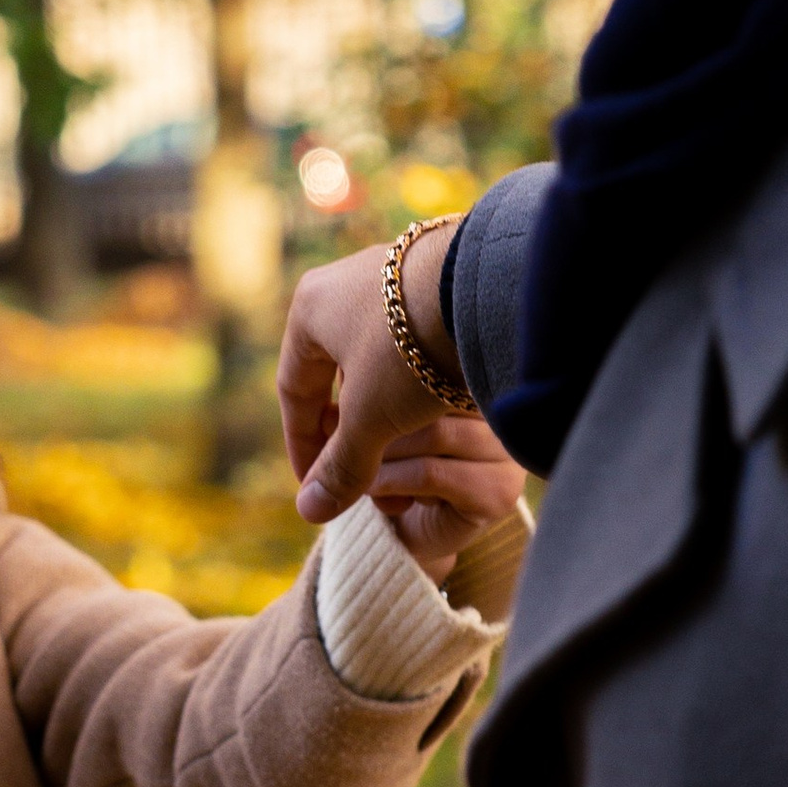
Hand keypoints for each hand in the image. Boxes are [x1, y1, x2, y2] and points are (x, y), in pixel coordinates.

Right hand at [279, 230, 524, 569]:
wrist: (493, 290)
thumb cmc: (414, 353)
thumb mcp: (373, 419)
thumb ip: (341, 467)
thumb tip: (309, 513)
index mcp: (309, 307)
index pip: (294, 391)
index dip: (304, 447)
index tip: (318, 487)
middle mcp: (344, 282)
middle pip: (334, 373)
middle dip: (347, 429)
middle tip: (361, 470)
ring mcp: (393, 273)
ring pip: (375, 358)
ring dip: (383, 406)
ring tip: (402, 445)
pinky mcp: (437, 273)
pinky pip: (412, 340)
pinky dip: (415, 380)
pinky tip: (437, 406)